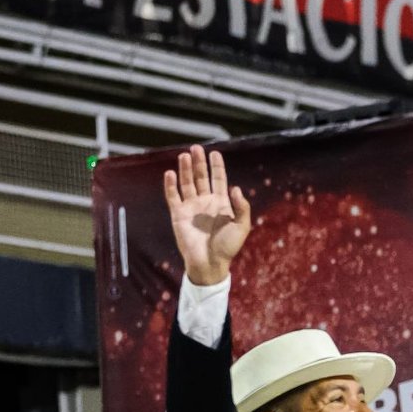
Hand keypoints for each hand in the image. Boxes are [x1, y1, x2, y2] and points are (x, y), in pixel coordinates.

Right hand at [164, 145, 251, 285]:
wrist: (209, 264)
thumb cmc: (227, 248)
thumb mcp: (241, 226)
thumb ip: (242, 207)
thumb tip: (235, 188)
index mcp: (221, 204)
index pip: (218, 180)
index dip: (217, 166)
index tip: (215, 153)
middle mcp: (205, 202)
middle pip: (201, 177)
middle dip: (199, 163)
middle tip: (196, 148)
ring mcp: (191, 207)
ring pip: (187, 183)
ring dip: (186, 170)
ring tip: (184, 156)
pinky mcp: (178, 215)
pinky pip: (173, 196)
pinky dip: (171, 185)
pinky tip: (170, 173)